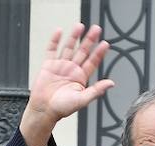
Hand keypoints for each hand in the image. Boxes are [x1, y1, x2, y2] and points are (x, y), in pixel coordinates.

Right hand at [20, 23, 115, 145]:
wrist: (44, 110)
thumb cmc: (62, 109)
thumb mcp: (82, 100)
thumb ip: (96, 90)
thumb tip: (111, 83)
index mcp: (80, 78)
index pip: (92, 62)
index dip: (99, 53)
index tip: (105, 43)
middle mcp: (71, 70)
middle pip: (82, 51)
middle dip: (89, 40)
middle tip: (96, 29)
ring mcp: (60, 66)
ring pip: (68, 47)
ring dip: (74, 37)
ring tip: (80, 26)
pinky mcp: (48, 65)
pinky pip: (51, 50)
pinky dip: (55, 40)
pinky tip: (59, 31)